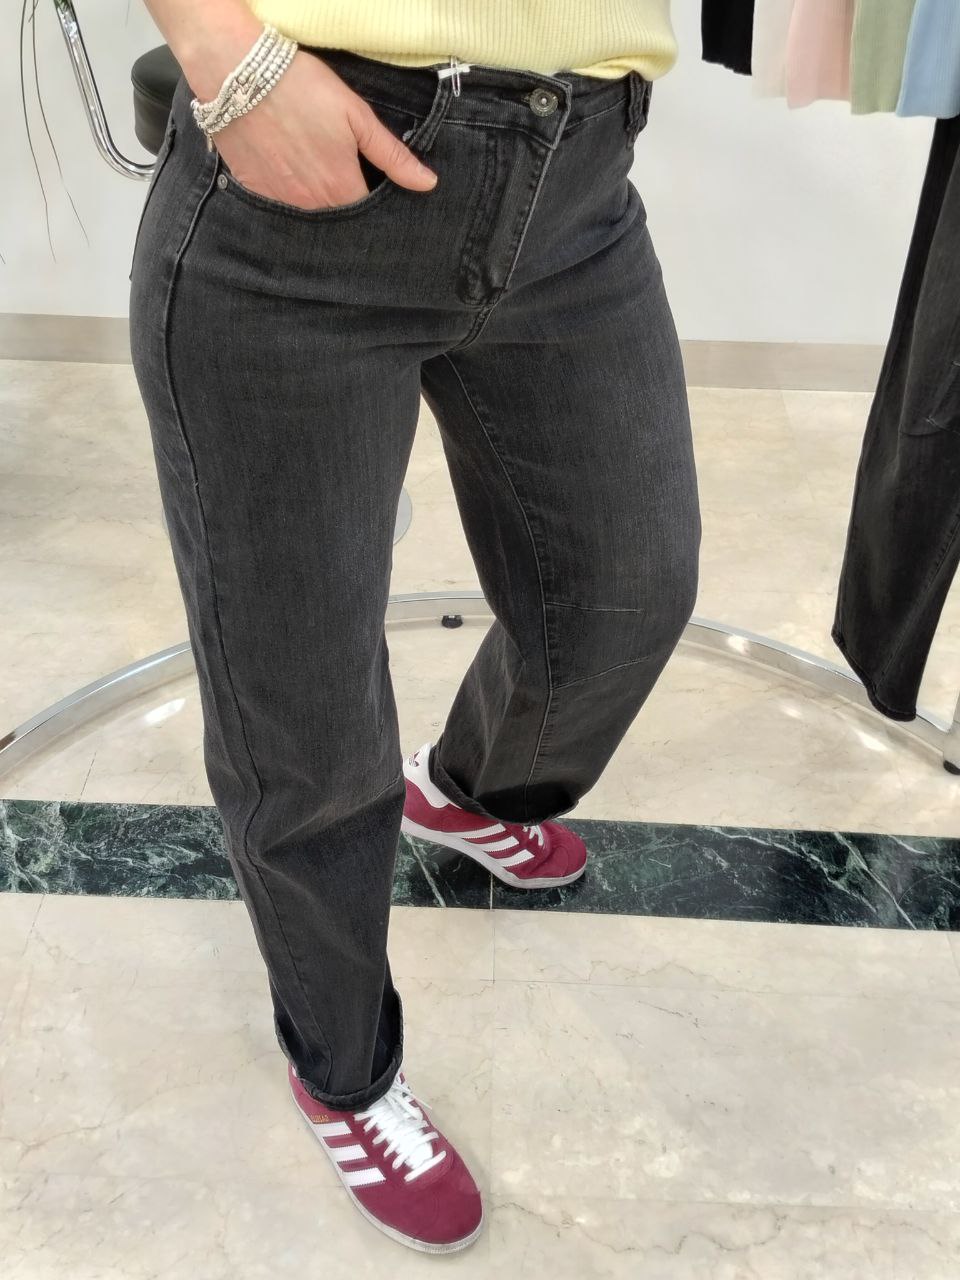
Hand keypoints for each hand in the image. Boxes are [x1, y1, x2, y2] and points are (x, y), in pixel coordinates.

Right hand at [210, 50, 438, 209]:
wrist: (239, 74)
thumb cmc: (302, 88)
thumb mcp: (357, 117)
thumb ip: (392, 156)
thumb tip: (428, 184)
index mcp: (342, 191)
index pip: (368, 213)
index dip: (373, 198)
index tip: (371, 182)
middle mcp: (313, 206)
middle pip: (338, 216)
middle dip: (345, 199)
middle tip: (337, 167)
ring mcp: (282, 202)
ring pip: (309, 211)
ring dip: (316, 197)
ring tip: (313, 164)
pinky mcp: (256, 192)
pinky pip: (280, 203)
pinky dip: (288, 190)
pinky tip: (288, 166)